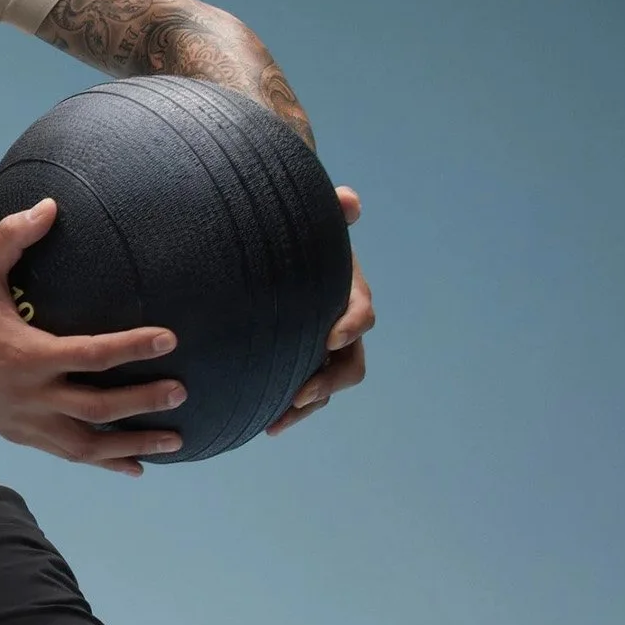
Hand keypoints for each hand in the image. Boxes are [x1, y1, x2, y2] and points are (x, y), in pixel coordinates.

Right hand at [0, 197, 183, 475]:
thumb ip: (13, 236)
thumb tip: (50, 205)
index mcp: (25, 355)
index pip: (90, 354)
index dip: (132, 347)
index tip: (169, 339)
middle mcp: (29, 395)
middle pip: (97, 409)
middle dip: (143, 403)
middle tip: (181, 392)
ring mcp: (25, 421)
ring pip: (87, 445)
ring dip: (132, 446)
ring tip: (174, 442)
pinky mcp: (21, 434)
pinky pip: (69, 453)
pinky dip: (104, 461)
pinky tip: (135, 466)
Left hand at [266, 184, 373, 436]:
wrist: (274, 248)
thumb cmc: (294, 232)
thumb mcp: (309, 219)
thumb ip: (330, 209)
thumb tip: (350, 200)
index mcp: (349, 293)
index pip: (362, 313)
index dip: (351, 326)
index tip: (330, 338)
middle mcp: (342, 326)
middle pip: (351, 363)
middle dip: (330, 381)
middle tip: (303, 393)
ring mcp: (321, 349)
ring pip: (326, 386)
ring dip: (306, 406)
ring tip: (277, 421)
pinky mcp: (299, 363)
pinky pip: (301, 393)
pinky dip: (287, 410)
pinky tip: (262, 424)